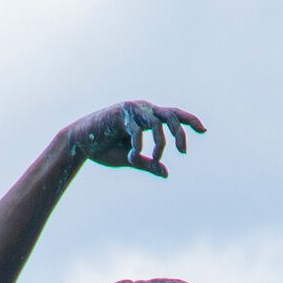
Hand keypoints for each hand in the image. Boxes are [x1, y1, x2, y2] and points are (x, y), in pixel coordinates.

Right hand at [61, 101, 201, 175]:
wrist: (79, 142)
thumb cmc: (104, 149)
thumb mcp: (130, 159)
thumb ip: (148, 163)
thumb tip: (166, 173)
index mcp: (147, 118)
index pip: (174, 115)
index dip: (189, 121)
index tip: (203, 130)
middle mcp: (142, 110)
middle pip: (171, 115)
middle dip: (180, 133)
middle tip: (183, 151)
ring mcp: (132, 110)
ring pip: (157, 123)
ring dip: (160, 143)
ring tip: (156, 159)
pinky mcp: (120, 114)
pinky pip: (137, 130)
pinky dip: (138, 145)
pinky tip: (133, 156)